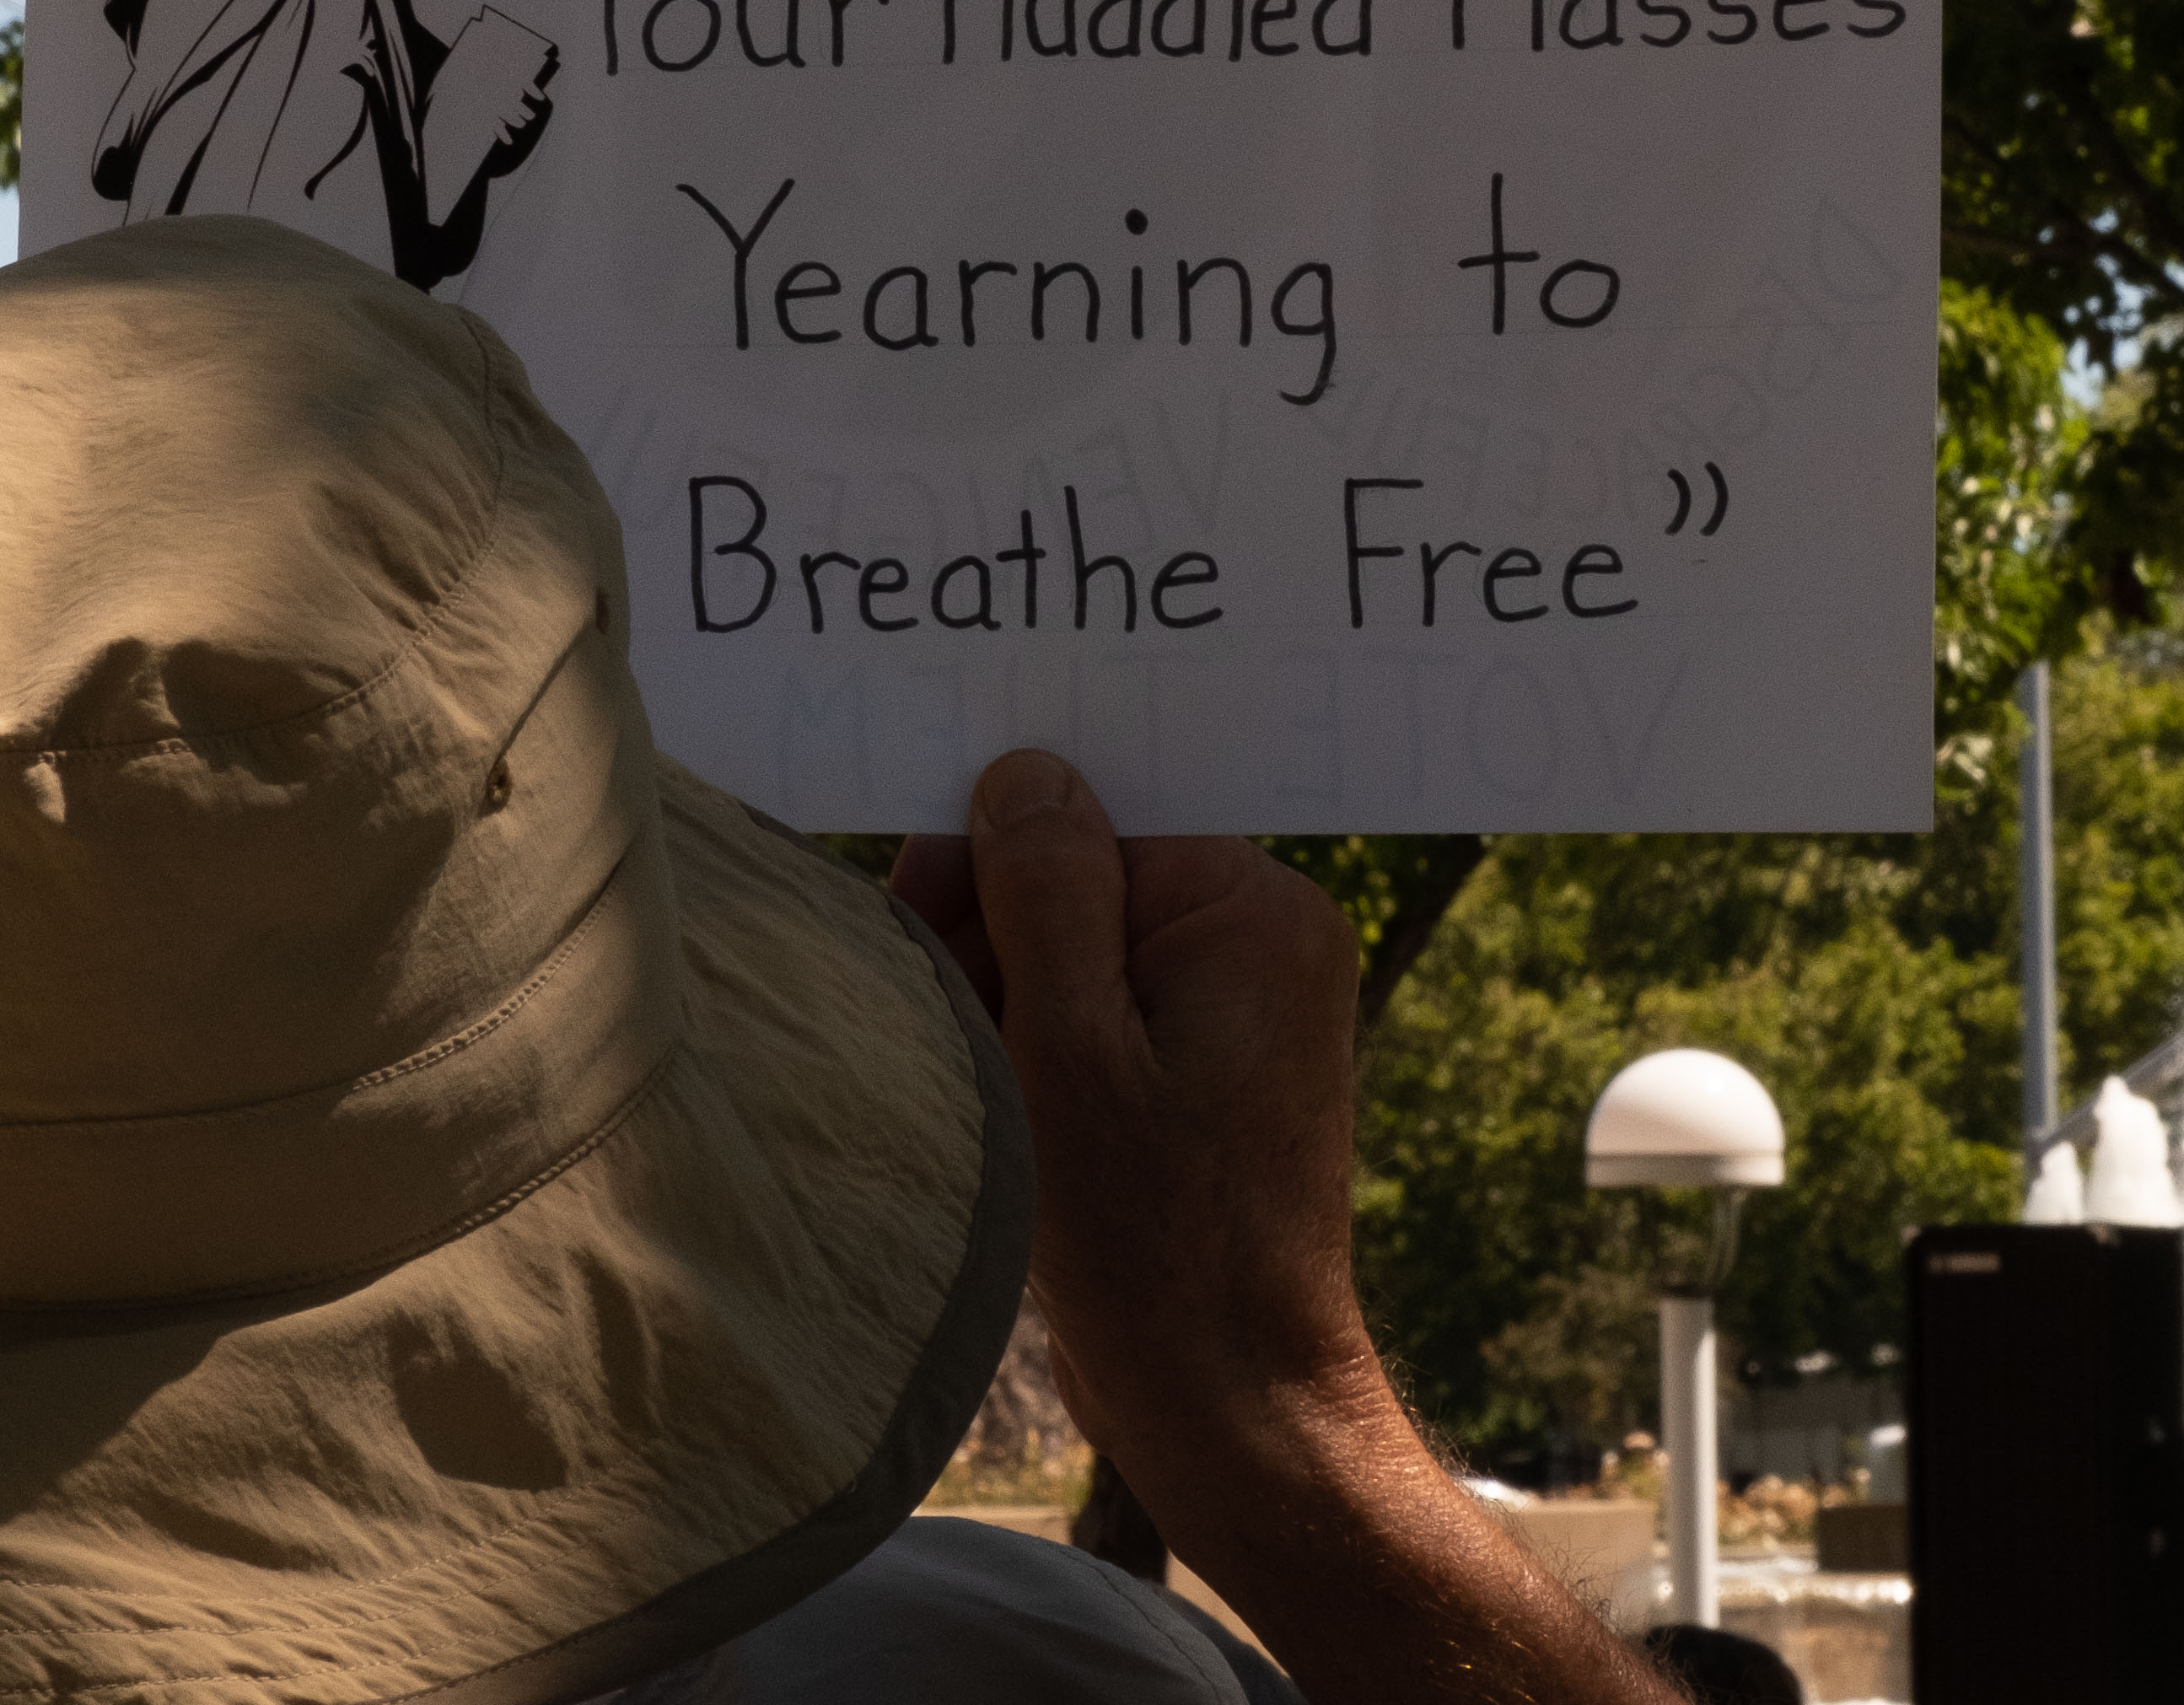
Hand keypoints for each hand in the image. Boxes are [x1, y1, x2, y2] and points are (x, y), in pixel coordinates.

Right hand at [893, 756, 1377, 1489]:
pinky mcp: (1204, 1078)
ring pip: (1078, 953)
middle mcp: (1262, 945)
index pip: (1092, 822)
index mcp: (1253, 911)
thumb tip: (1024, 773)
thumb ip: (1045, 892)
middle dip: (995, 942)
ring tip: (988, 1094)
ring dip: (1008, 1006)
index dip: (992, 866)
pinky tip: (1012, 1117)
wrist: (1227, 1409)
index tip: (921, 924)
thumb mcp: (1072, 1047)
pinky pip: (1100, 1016)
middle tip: (956, 1036)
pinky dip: (1037, 1053)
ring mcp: (1237, 1014)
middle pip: (1084, 882)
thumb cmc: (1152, 1238)